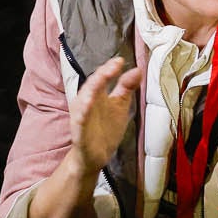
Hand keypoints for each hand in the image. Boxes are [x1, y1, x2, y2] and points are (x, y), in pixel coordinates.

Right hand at [70, 56, 141, 175]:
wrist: (97, 156)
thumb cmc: (106, 128)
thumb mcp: (120, 105)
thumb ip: (126, 87)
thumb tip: (138, 69)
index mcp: (96, 94)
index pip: (101, 77)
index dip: (109, 68)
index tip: (120, 61)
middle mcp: (87, 102)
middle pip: (92, 85)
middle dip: (101, 74)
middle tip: (113, 66)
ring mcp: (82, 117)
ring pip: (83, 100)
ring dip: (91, 89)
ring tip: (100, 78)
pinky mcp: (79, 132)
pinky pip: (79, 121)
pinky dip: (82, 112)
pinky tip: (88, 104)